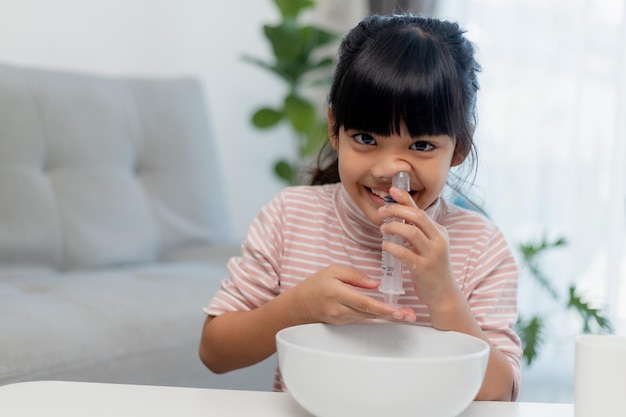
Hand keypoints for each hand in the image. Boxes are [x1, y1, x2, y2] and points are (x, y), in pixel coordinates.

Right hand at [286, 264, 415, 324]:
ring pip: (368, 316)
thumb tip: (376, 284)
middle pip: (369, 312)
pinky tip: (393, 313)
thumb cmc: (316, 285)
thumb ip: (355, 276)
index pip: (363, 302)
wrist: (299, 305)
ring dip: (388, 315)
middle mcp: (339, 309)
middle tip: (410, 315)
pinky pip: (363, 317)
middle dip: (391, 314)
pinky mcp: (344, 322)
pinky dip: (377, 314)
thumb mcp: (333, 271)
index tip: (397, 310)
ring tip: (407, 314)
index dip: (382, 307)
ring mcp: (342, 319)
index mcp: (336, 293)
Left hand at [378, 187, 458, 308]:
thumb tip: (398, 215)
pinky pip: (405, 253)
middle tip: (381, 212)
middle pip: (418, 216)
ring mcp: (433, 254)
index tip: (392, 190)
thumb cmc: (432, 269)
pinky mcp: (424, 268)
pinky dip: (392, 247)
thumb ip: (417, 231)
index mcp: (439, 232)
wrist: (444, 294)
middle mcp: (439, 240)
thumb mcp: (429, 246)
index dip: (406, 199)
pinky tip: (385, 246)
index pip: (421, 210)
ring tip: (382, 229)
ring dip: (393, 227)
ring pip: (412, 232)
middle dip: (397, 210)